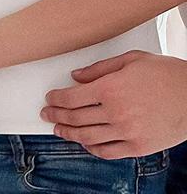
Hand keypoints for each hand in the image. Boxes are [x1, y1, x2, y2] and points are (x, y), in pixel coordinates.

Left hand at [41, 51, 186, 158]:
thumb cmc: (165, 75)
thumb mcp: (130, 60)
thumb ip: (99, 68)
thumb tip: (76, 76)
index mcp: (110, 88)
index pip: (71, 98)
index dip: (55, 100)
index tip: (50, 99)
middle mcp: (115, 112)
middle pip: (75, 118)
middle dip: (57, 116)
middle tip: (47, 115)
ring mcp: (127, 132)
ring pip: (88, 137)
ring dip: (69, 134)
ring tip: (59, 130)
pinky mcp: (139, 147)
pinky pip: (109, 152)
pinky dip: (93, 149)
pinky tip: (85, 144)